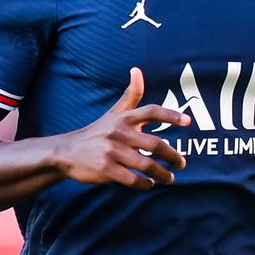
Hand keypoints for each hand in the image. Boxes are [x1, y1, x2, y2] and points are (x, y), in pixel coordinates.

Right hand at [58, 67, 190, 189]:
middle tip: (182, 163)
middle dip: (173, 156)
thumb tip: (137, 69)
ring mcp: (112, 151)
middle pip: (155, 145)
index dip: (171, 115)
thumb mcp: (113, 113)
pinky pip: (133, 179)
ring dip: (163, 174)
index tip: (188, 121)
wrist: (66, 151)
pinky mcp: (106, 169)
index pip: (151, 112)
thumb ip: (130, 94)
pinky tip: (150, 185)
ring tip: (170, 177)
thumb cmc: (97, 132)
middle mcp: (119, 133)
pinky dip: (145, 184)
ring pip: (147, 165)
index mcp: (123, 118)